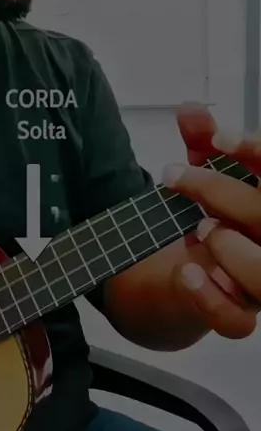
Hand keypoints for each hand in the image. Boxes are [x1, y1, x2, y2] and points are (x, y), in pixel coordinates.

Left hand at [162, 103, 260, 339]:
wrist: (190, 272)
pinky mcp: (237, 315)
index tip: (219, 139)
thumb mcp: (206, 173)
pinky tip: (187, 272)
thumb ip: (202, 142)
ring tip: (200, 229)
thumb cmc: (214, 215)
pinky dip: (210, 297)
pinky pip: (236, 321)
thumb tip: (190, 108)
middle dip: (223, 193)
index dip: (256, 153)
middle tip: (177, 177)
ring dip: (230, 249)